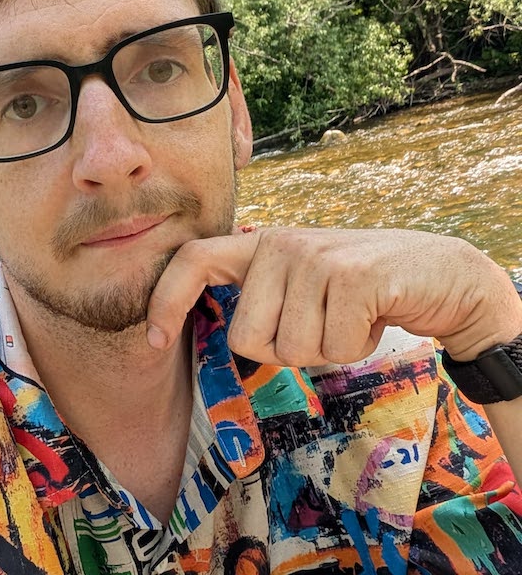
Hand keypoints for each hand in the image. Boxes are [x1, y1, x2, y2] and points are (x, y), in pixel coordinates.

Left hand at [146, 227, 521, 365]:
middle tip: (321, 324)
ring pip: (292, 349)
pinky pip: (334, 347)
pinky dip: (356, 346)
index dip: (165, 298)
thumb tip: (222, 333)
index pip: (193, 259)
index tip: (155, 340)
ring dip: (326, 349)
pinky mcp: (352, 274)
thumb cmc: (360, 291)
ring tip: (349, 316)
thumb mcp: (301, 288)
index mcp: (260, 246)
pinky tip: (373, 317)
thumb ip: (262, 300)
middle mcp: (280, 243)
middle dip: (286, 350)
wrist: (440, 274)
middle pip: (248, 338)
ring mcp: (315, 255)